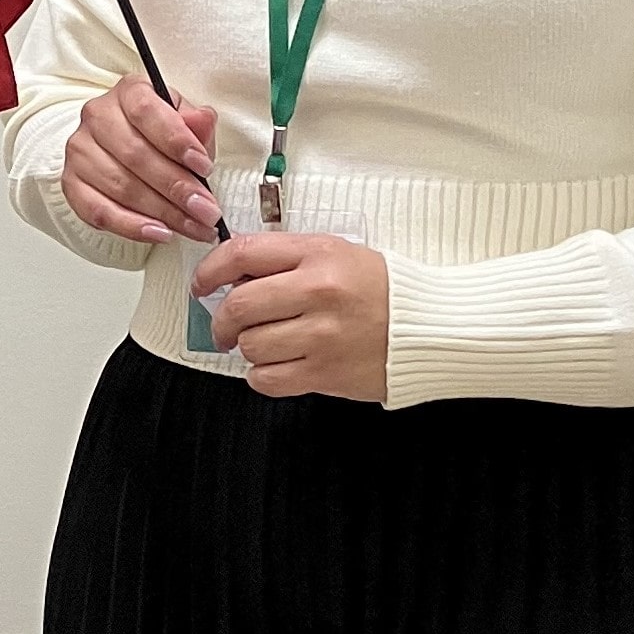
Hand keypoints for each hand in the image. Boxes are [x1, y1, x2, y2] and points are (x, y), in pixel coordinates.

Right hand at [62, 77, 223, 246]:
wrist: (121, 147)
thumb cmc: (158, 133)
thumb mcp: (184, 121)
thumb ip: (197, 123)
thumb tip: (202, 121)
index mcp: (128, 92)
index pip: (146, 111)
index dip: (176, 141)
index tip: (204, 167)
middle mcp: (98, 116)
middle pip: (135, 154)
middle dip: (177, 187)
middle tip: (206, 210)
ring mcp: (80, 151)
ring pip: (121, 186)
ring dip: (162, 212)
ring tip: (193, 226)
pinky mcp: (72, 184)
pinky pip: (100, 211)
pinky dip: (132, 226)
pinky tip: (159, 233)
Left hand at [191, 226, 390, 401]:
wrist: (430, 327)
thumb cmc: (383, 291)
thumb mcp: (336, 255)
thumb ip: (286, 260)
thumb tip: (233, 277)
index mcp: (318, 255)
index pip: (242, 254)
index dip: (210, 270)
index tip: (203, 284)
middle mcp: (318, 292)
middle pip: (239, 306)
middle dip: (221, 320)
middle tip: (225, 326)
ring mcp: (321, 335)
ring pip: (250, 345)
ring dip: (247, 347)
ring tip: (264, 343)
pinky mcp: (325, 373)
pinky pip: (267, 379)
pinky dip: (261, 375)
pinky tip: (276, 365)